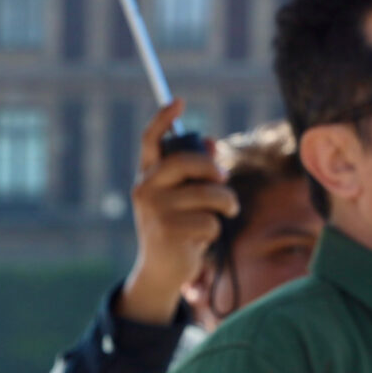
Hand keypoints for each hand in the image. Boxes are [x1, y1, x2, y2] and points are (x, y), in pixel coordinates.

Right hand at [119, 100, 238, 325]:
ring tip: (224, 213)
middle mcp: (145, 190)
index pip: (150, 141)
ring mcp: (155, 211)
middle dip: (213, 169)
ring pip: (208, 194)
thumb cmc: (176, 227)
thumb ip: (195, 172)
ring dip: (226, 204)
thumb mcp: (181, 198)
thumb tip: (213, 144)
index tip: (178, 101)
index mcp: (147, 177)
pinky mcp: (169, 233)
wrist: (160, 271)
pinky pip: (210, 221)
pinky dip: (215, 230)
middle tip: (225, 180)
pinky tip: (202, 239)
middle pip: (185, 162)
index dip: (163, 119)